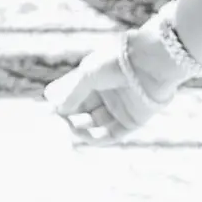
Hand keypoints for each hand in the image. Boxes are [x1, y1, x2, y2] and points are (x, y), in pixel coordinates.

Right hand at [48, 13, 199, 139]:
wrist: (151, 63)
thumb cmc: (117, 62)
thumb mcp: (87, 75)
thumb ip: (72, 94)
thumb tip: (56, 110)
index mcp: (96, 79)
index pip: (75, 96)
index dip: (62, 104)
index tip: (50, 111)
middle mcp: (107, 94)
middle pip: (83, 112)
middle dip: (70, 118)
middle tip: (59, 122)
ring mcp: (120, 108)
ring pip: (96, 125)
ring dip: (81, 129)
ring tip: (71, 128)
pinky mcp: (133, 121)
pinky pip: (112, 135)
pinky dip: (98, 138)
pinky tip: (85, 136)